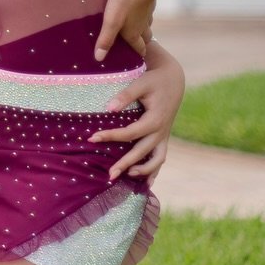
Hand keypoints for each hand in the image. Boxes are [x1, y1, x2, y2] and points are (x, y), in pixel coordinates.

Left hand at [90, 40, 184, 184]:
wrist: (173, 80)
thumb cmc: (154, 80)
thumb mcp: (140, 83)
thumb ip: (125, 96)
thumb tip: (109, 109)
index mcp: (155, 119)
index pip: (130, 133)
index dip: (110, 136)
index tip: (91, 138)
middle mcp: (161, 131)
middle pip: (142, 152)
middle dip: (126, 164)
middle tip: (109, 175)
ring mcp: (164, 136)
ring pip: (157, 159)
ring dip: (144, 171)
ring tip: (127, 177)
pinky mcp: (163, 137)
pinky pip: (160, 157)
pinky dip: (154, 170)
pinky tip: (146, 184)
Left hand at [95, 0, 166, 60]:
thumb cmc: (126, 0)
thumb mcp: (112, 21)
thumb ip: (106, 39)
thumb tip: (99, 58)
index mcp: (134, 33)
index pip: (139, 49)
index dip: (136, 56)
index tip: (133, 62)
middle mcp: (142, 24)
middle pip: (144, 38)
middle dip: (139, 43)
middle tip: (129, 45)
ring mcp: (146, 11)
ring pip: (145, 24)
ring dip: (140, 28)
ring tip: (129, 29)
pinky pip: (144, 11)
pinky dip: (140, 14)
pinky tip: (134, 10)